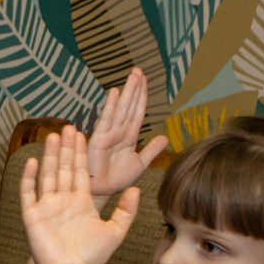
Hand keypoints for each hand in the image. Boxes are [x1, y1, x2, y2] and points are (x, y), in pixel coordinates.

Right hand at [21, 126, 140, 263]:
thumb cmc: (92, 256)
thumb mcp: (116, 231)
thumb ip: (126, 210)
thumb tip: (137, 189)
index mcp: (82, 201)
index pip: (81, 171)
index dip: (81, 153)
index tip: (82, 134)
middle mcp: (63, 200)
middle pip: (63, 168)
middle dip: (65, 148)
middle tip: (66, 127)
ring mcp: (47, 206)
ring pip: (47, 175)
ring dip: (48, 156)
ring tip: (51, 137)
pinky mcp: (32, 216)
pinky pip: (29, 193)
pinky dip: (29, 178)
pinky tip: (32, 162)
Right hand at [84, 67, 168, 201]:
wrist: (104, 193)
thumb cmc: (117, 180)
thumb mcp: (140, 163)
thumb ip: (151, 150)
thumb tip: (165, 137)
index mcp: (129, 136)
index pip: (138, 112)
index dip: (142, 96)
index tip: (145, 80)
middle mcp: (119, 131)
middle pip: (130, 106)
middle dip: (135, 88)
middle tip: (138, 69)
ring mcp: (109, 134)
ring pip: (121, 109)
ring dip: (127, 91)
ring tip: (132, 74)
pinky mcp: (99, 140)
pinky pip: (106, 121)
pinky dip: (110, 106)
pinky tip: (114, 92)